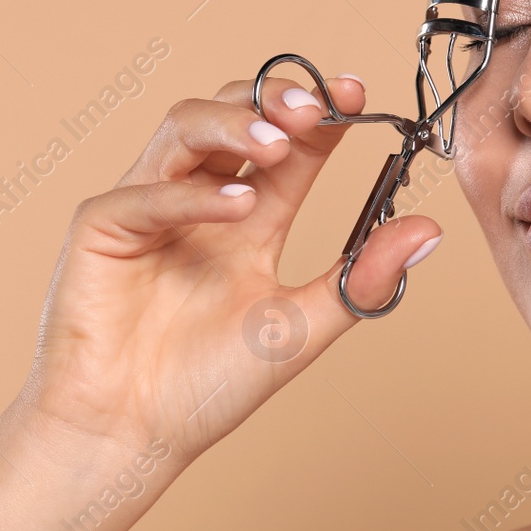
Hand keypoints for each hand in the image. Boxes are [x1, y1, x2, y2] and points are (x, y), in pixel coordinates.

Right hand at [15, 74, 442, 460]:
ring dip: (233, 124)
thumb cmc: (205, 387)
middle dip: (274, 99)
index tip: (355, 93)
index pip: (290, 145)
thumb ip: (360, 280)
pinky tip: (238, 203)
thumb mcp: (300, 329)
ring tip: (277, 143)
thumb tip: (429, 229)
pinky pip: (144, 192)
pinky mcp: (102, 229)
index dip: (320, 112)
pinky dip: (193, 194)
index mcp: (249, 217)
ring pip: (183, 129)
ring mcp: (148, 207)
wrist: (131, 437)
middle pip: (233, 114)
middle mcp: (200, 200)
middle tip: (316, 106)